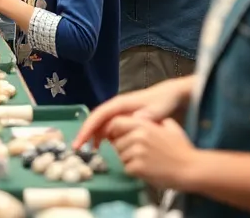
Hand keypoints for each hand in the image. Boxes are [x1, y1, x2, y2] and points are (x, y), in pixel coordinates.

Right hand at [74, 78, 192, 148]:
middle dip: (85, 134)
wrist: (171, 96)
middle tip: (77, 149)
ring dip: (94, 137)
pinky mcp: (124, 120)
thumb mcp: (157, 109)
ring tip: (90, 152)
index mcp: (120, 104)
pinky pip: (109, 129)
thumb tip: (133, 121)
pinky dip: (104, 138)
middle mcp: (116, 108)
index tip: (80, 142)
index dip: (88, 129)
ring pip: (101, 125)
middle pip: (96, 121)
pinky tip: (104, 149)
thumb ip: (146, 115)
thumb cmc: (163, 101)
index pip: (99, 116)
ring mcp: (119, 114)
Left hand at [111, 117, 200, 190]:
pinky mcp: (138, 167)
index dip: (115, 132)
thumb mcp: (171, 127)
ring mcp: (137, 152)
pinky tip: (147, 171)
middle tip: (138, 156)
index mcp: (143, 125)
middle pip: (116, 143)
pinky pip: (126, 169)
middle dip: (123, 150)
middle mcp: (137, 136)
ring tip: (145, 164)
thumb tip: (145, 118)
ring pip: (120, 157)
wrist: (192, 169)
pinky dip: (134, 172)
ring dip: (129, 162)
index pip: (115, 123)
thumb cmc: (183, 150)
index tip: (119, 138)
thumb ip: (156, 120)